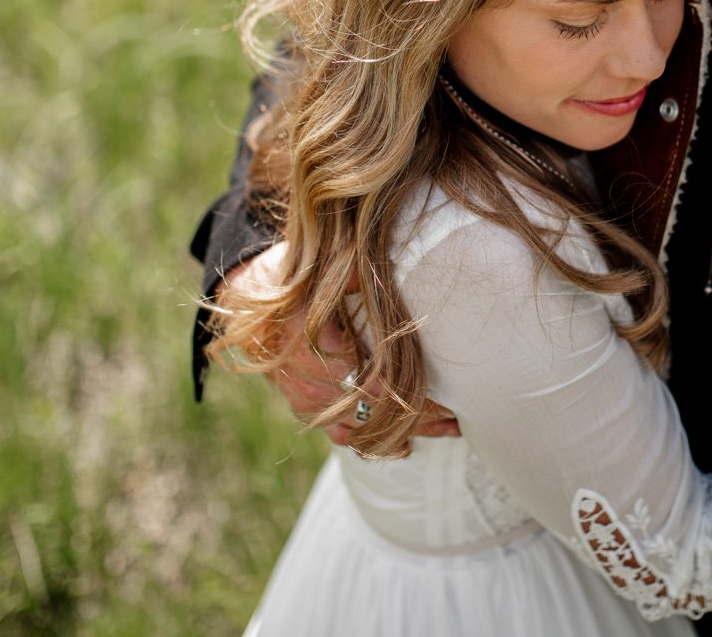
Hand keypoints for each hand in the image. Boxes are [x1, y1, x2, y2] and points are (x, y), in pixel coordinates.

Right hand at [223, 245, 462, 443]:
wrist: (253, 314)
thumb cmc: (294, 287)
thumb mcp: (319, 272)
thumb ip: (348, 273)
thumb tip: (370, 267)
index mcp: (315, 345)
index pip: (375, 382)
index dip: (413, 394)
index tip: (449, 397)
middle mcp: (310, 381)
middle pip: (375, 410)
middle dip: (420, 416)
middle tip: (458, 417)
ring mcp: (307, 401)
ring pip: (363, 427)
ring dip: (406, 431)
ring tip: (448, 429)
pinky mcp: (307, 412)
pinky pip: (342, 434)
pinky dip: (373, 441)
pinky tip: (404, 445)